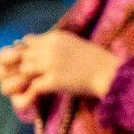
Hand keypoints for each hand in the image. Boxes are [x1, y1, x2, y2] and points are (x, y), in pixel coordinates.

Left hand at [0, 30, 121, 118]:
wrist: (110, 73)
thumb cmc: (95, 60)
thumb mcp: (74, 43)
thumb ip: (54, 44)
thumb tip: (35, 46)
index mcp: (56, 37)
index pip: (28, 41)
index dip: (28, 53)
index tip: (34, 62)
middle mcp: (51, 48)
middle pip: (24, 56)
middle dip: (26, 67)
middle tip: (32, 77)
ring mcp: (51, 64)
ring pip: (25, 70)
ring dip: (29, 79)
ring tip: (38, 85)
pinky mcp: (53, 80)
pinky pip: (33, 86)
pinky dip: (33, 93)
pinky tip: (39, 95)